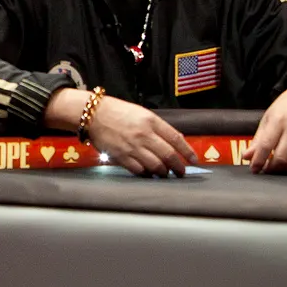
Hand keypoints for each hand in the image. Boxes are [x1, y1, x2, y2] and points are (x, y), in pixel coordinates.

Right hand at [48, 91, 194, 176]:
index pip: (176, 139)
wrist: (92, 114)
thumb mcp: (141, 114)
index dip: (187, 151)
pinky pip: (140, 170)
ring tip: (165, 174)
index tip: (194, 160)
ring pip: (156, 166)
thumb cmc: (117, 112)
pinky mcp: (121, 156)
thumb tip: (173, 143)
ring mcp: (132, 147)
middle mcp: (144, 134)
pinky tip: (149, 174)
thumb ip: (157, 127)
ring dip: (163, 172)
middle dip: (178, 167)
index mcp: (151, 121)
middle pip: (169, 155)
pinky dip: (147, 174)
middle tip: (181, 172)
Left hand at [243, 85, 286, 172]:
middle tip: (265, 169)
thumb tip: (247, 156)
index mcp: (279, 121)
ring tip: (276, 168)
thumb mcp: (268, 117)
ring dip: (284, 170)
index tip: (254, 168)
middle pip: (281, 157)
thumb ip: (258, 138)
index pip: (266, 146)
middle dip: (271, 168)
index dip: (258, 160)